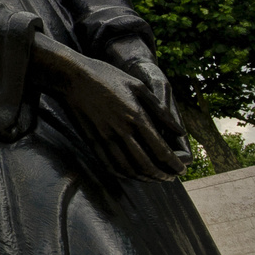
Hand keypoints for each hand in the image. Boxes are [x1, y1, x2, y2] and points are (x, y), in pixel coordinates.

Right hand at [32, 35, 187, 179]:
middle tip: (170, 177)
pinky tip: (131, 173)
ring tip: (153, 178)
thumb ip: (161, 111)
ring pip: (128, 168)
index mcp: (137, 117)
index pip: (161, 151)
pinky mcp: (92, 139)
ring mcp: (105, 137)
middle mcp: (121, 131)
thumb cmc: (108, 77)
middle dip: (161, 175)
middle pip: (146, 165)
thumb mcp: (139, 87)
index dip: (174, 165)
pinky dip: (123, 174)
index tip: (181, 170)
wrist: (73, 77)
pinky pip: (109, 164)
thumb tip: (180, 132)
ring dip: (143, 178)